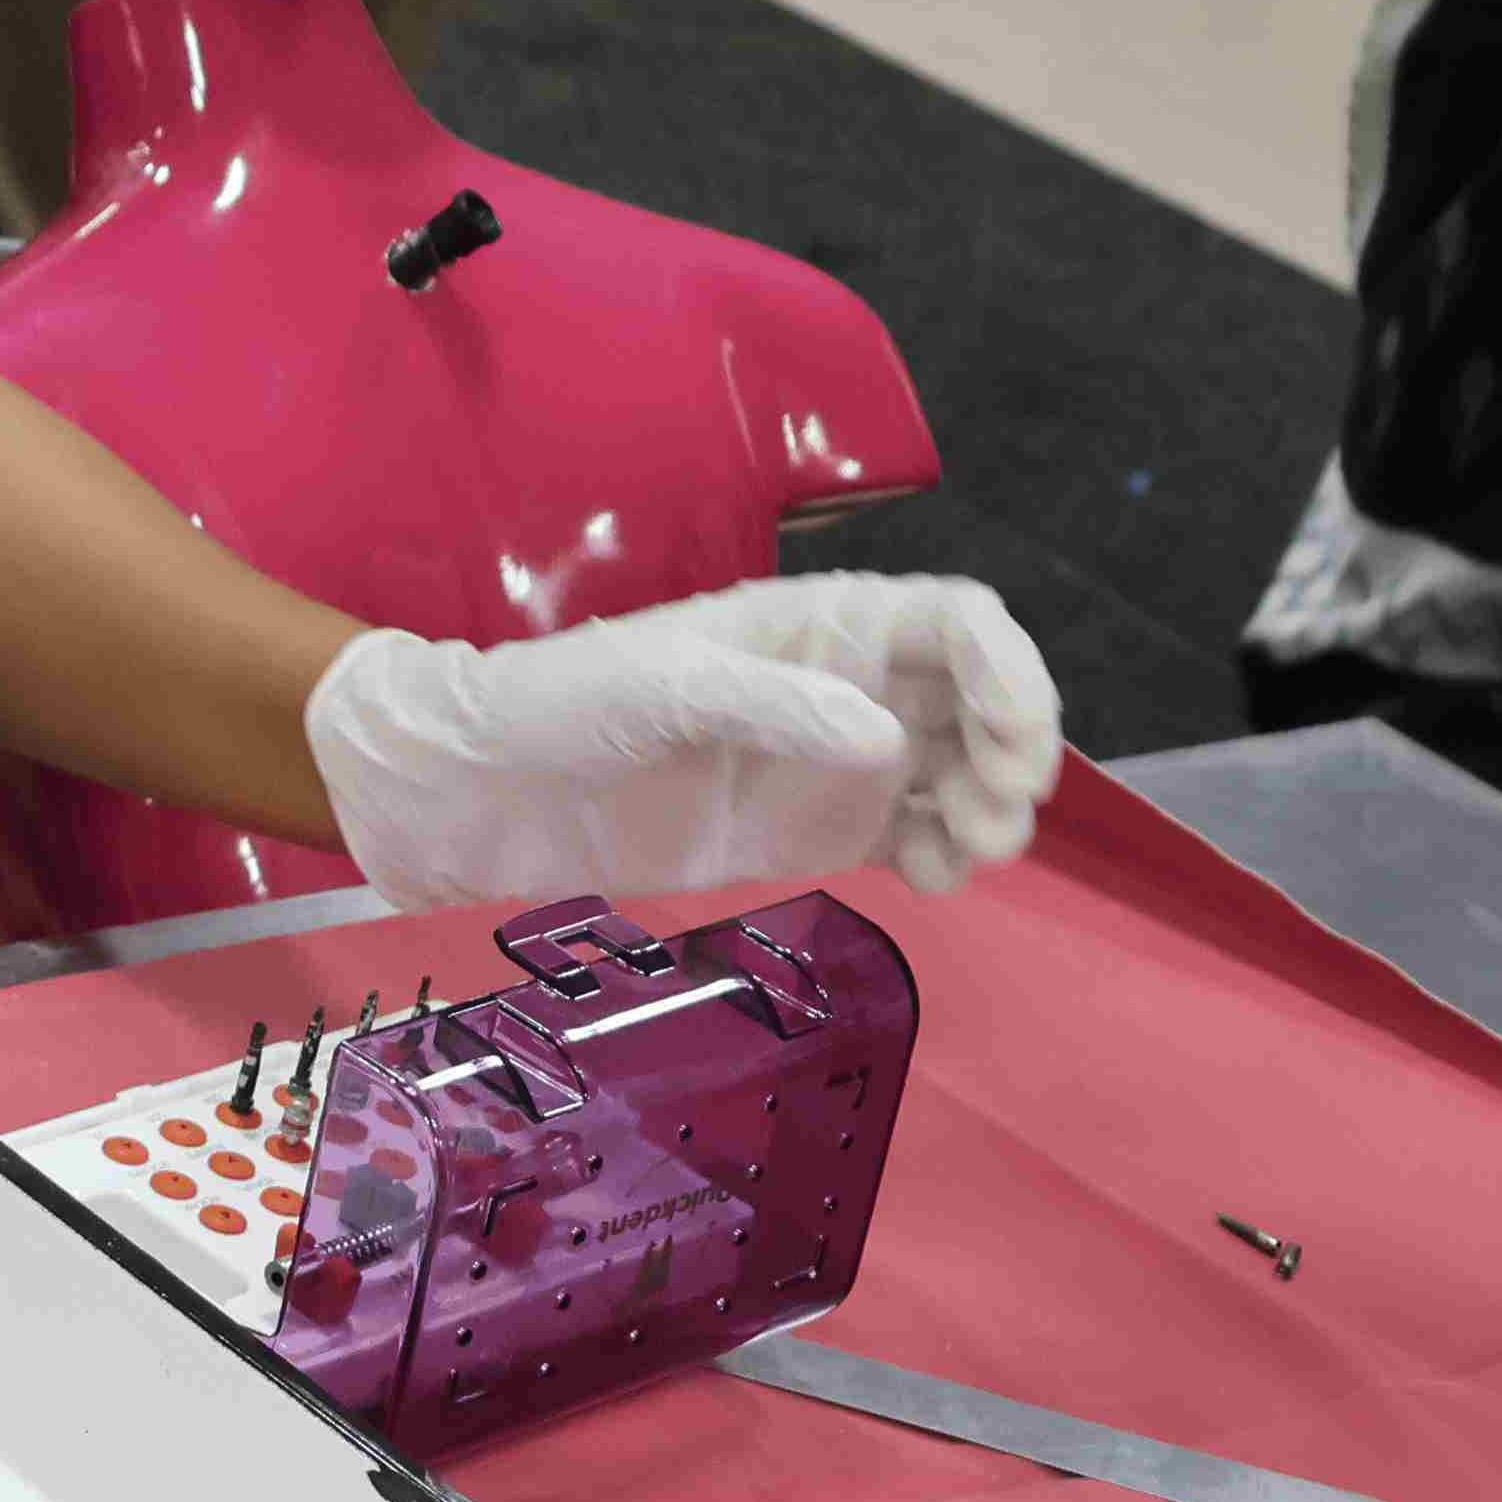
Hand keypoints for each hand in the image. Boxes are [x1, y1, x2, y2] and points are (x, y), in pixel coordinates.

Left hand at [302, 577, 1065, 910]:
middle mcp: (842, 683)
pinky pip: (917, 832)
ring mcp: (834, 759)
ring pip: (964, 769)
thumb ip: (772, 705)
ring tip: (964, 853)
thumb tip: (885, 740)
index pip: (956, 622)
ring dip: (993, 808)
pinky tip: (932, 878)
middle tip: (993, 811)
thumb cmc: (558, 705)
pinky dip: (949, 853)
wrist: (483, 788)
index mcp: (814, 624)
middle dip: (1014, 750)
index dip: (1012, 670)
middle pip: (982, 698)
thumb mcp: (660, 687)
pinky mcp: (818, 827)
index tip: (1018, 741)